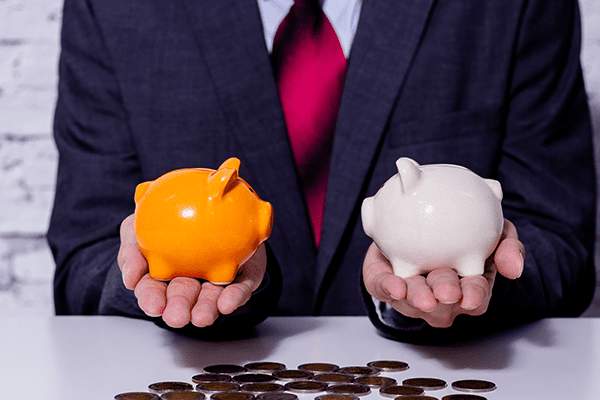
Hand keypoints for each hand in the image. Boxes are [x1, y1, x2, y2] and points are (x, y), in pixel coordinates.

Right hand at [117, 214, 266, 327]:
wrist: (213, 204)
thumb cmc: (172, 219)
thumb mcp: (137, 227)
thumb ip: (131, 248)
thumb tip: (130, 279)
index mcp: (163, 275)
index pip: (154, 291)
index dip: (152, 300)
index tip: (154, 306)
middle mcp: (191, 282)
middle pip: (183, 298)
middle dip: (179, 310)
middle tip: (177, 317)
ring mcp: (216, 280)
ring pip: (211, 298)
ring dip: (205, 309)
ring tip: (201, 317)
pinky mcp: (243, 276)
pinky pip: (241, 286)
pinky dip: (234, 296)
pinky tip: (228, 303)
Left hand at [362, 218, 523, 327]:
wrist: (417, 219)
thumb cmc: (458, 232)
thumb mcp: (495, 232)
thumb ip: (508, 245)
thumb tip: (515, 267)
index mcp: (467, 286)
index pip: (474, 298)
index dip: (474, 297)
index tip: (471, 296)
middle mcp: (440, 297)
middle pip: (443, 304)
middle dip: (443, 297)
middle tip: (445, 292)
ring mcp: (411, 295)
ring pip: (412, 300)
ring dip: (415, 296)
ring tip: (415, 292)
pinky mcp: (384, 283)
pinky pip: (383, 287)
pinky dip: (388, 287)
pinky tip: (394, 285)